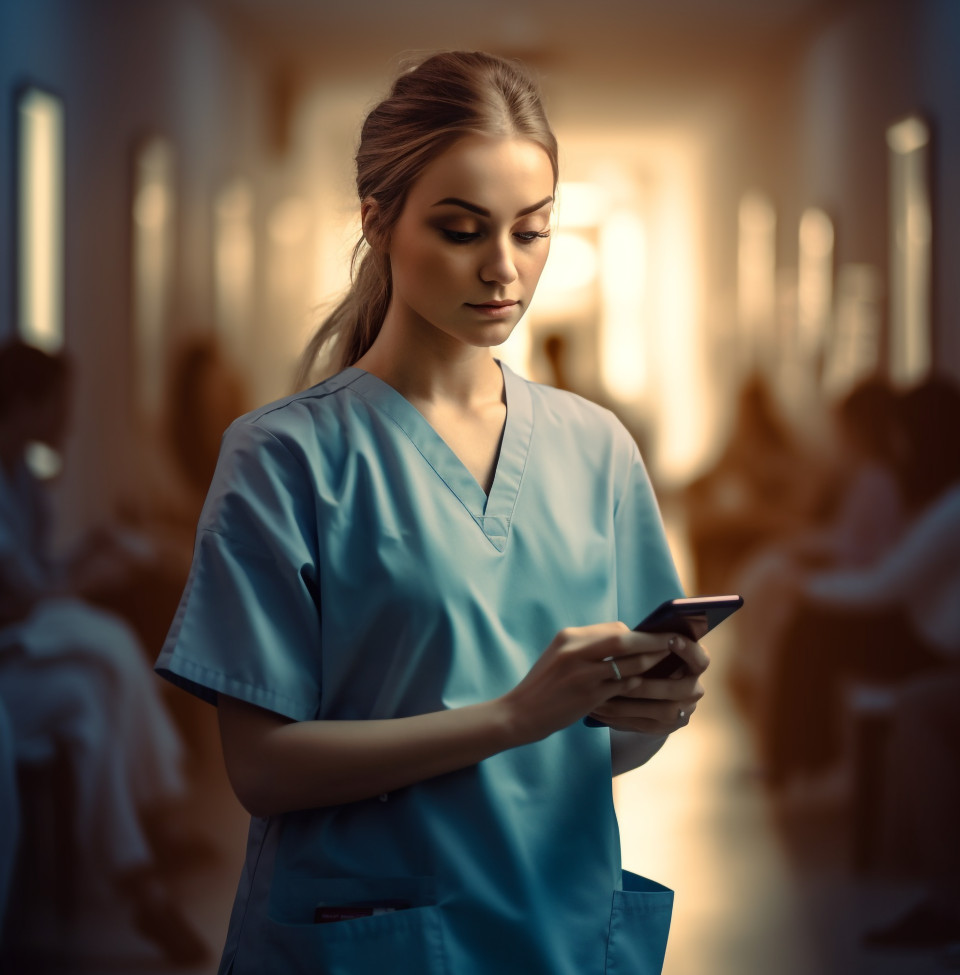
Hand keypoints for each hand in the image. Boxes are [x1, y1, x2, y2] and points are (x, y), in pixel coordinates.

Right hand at [502, 623, 681, 744]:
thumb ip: (587, 648)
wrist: (520, 713)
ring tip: (669, 664)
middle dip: (653, 641)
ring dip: (652, 662)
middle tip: (676, 642)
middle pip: (624, 639)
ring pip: (628, 662)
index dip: (637, 634)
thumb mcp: (560, 657)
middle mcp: (575, 651)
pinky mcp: (588, 695)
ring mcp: (582, 673)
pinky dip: (638, 683)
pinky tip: (647, 685)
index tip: (654, 637)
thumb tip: (624, 641)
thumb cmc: (544, 686)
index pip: (613, 629)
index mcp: (569, 637)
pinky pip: (622, 685)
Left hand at [586, 634, 708, 734]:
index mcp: (695, 665)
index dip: (688, 650)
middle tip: (621, 679)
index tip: (670, 639)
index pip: (700, 658)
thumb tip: (632, 634)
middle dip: (649, 684)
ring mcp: (683, 712)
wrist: (648, 693)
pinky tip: (599, 709)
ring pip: (662, 711)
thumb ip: (650, 646)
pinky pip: (645, 724)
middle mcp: (695, 689)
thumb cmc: (648, 661)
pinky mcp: (666, 727)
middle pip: (679, 690)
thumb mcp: (652, 651)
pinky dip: (620, 716)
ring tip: (603, 695)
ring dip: (630, 703)